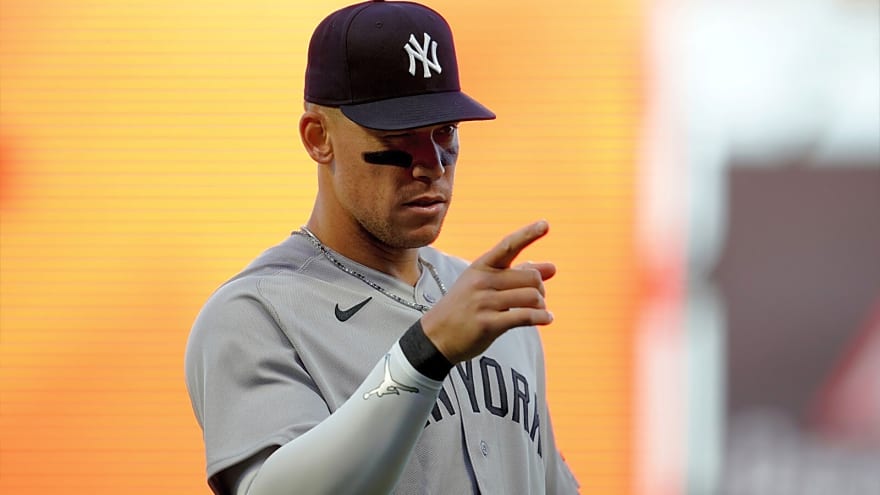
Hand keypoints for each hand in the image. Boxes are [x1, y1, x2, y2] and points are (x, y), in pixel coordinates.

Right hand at [421, 220, 556, 363]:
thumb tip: (552, 267)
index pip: (508, 246)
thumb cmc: (464, 307)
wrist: (436, 336)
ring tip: (539, 311)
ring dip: (541, 305)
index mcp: (481, 267)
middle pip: (530, 277)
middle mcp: (482, 281)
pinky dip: (541, 318)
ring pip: (531, 297)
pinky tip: (546, 319)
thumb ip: (518, 274)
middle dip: (540, 289)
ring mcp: (484, 302)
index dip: (528, 234)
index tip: (546, 224)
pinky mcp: (488, 324)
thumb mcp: (485, 285)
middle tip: (538, 298)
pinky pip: (525, 316)